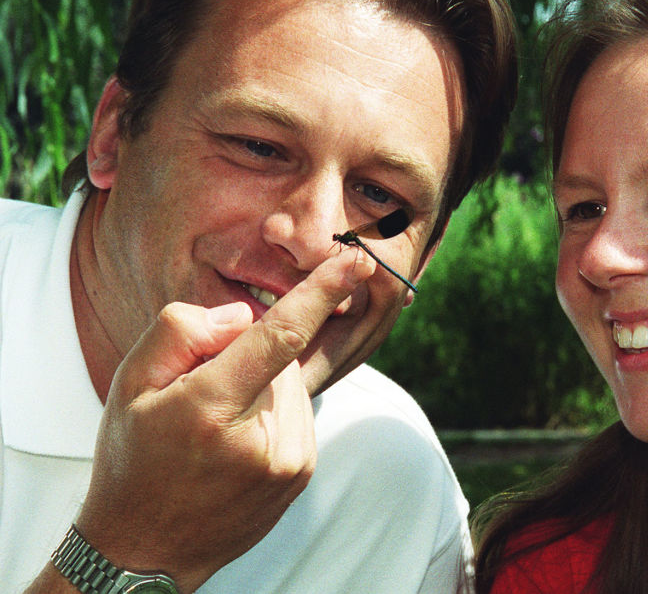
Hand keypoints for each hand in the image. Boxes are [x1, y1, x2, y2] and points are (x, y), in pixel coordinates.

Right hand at [72, 248, 373, 592]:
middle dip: (247, 354)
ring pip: (291, 381)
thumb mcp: (130, 384)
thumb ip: (183, 331)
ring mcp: (289, 460)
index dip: (321, 293)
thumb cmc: (134, 459)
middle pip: (278, 354)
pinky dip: (272, 410)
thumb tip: (245, 315)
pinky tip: (236, 441)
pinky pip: (297, 411)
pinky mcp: (303, 471)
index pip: (279, 337)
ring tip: (216, 427)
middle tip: (201, 393)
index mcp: (212, 410)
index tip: (355, 262)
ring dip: (261, 385)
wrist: (147, 549)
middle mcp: (262, 439)